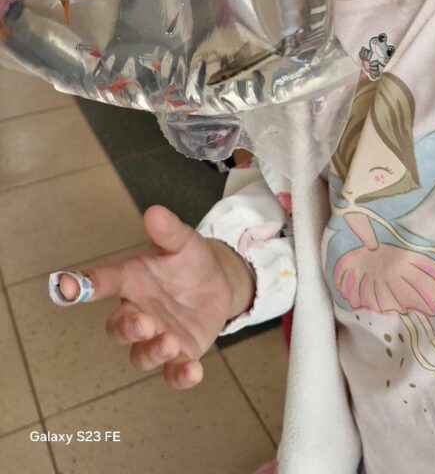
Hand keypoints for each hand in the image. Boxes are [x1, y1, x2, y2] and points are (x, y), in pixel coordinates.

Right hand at [56, 205, 255, 389]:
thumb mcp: (182, 241)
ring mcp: (157, 337)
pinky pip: (173, 373)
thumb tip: (153, 211)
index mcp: (131, 281)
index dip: (80, 285)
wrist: (217, 283)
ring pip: (141, 355)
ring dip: (153, 352)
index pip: (101, 282)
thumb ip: (168, 230)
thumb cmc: (188, 261)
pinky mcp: (179, 356)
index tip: (64, 287)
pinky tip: (193, 371)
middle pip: (118, 328)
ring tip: (170, 341)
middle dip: (128, 327)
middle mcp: (138, 313)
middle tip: (144, 321)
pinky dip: (180, 376)